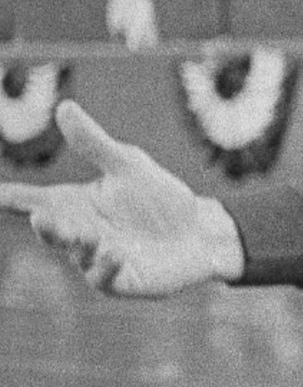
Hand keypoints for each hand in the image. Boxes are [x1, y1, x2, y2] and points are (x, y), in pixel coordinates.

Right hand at [0, 101, 242, 296]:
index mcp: (76, 206)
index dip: (11, 198)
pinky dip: (108, 266)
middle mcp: (80, 235)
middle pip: (54, 232)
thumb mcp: (128, 165)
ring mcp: (99, 260)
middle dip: (46, 226)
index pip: (35, 201)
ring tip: (84, 233)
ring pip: (79, 255)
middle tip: (38, 216)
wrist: (200, 232)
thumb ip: (94, 144)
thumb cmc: (157, 199)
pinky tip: (115, 252)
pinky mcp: (125, 280)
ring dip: (79, 245)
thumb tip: (63, 107)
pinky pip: (108, 278)